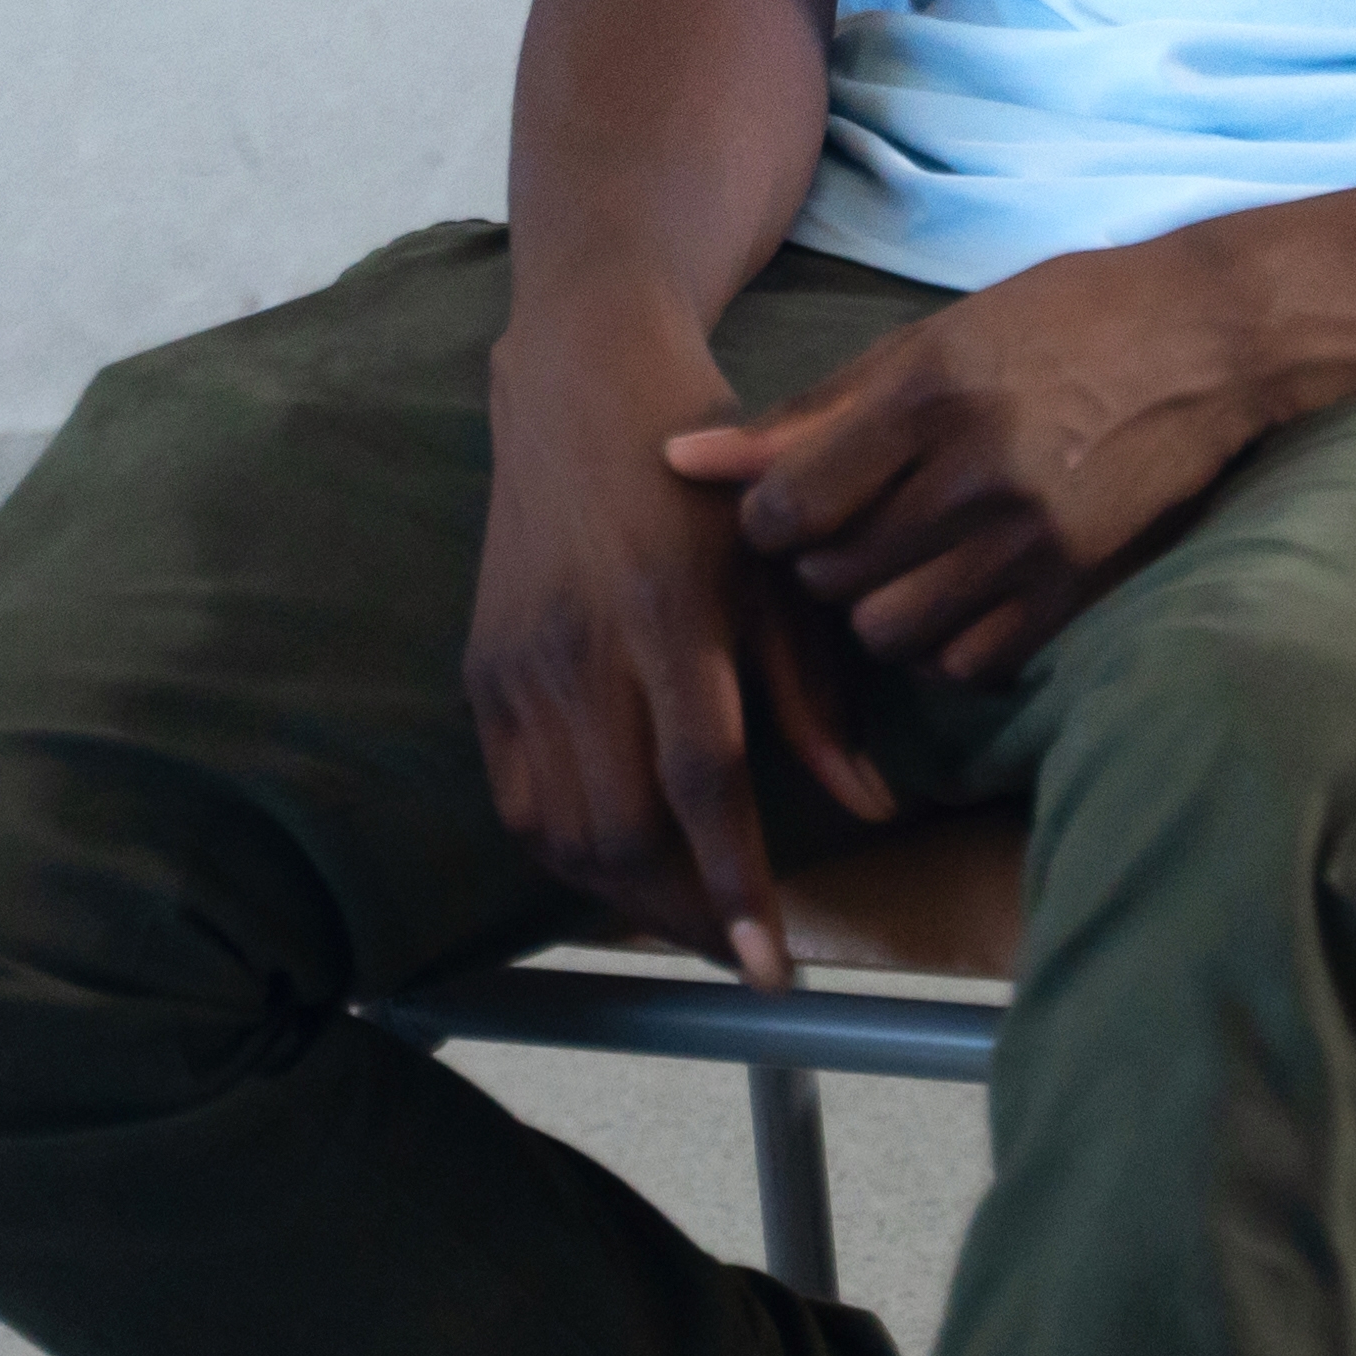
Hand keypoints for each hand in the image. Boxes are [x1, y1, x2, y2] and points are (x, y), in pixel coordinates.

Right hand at [469, 324, 897, 990]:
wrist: (582, 383)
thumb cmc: (708, 475)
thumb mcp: (782, 568)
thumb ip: (819, 696)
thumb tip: (874, 809)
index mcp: (668, 615)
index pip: (701, 784)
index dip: (738, 886)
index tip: (773, 971)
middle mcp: (581, 648)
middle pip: (621, 829)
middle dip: (687, 915)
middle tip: (743, 953)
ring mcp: (519, 662)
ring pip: (559, 832)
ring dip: (625, 898)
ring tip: (690, 921)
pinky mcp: (482, 668)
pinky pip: (515, 798)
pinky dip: (565, 853)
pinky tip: (618, 866)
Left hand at [659, 247, 1284, 682]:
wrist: (1211, 338)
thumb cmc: (1060, 319)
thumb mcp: (932, 338)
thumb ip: (811, 411)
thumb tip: (680, 460)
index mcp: (929, 393)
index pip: (790, 505)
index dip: (766, 521)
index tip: (785, 506)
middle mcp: (976, 471)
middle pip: (831, 577)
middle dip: (817, 565)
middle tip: (845, 531)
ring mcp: (1033, 538)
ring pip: (889, 632)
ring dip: (874, 610)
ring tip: (899, 563)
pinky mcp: (1078, 586)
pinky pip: (967, 662)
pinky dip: (943, 643)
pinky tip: (957, 592)